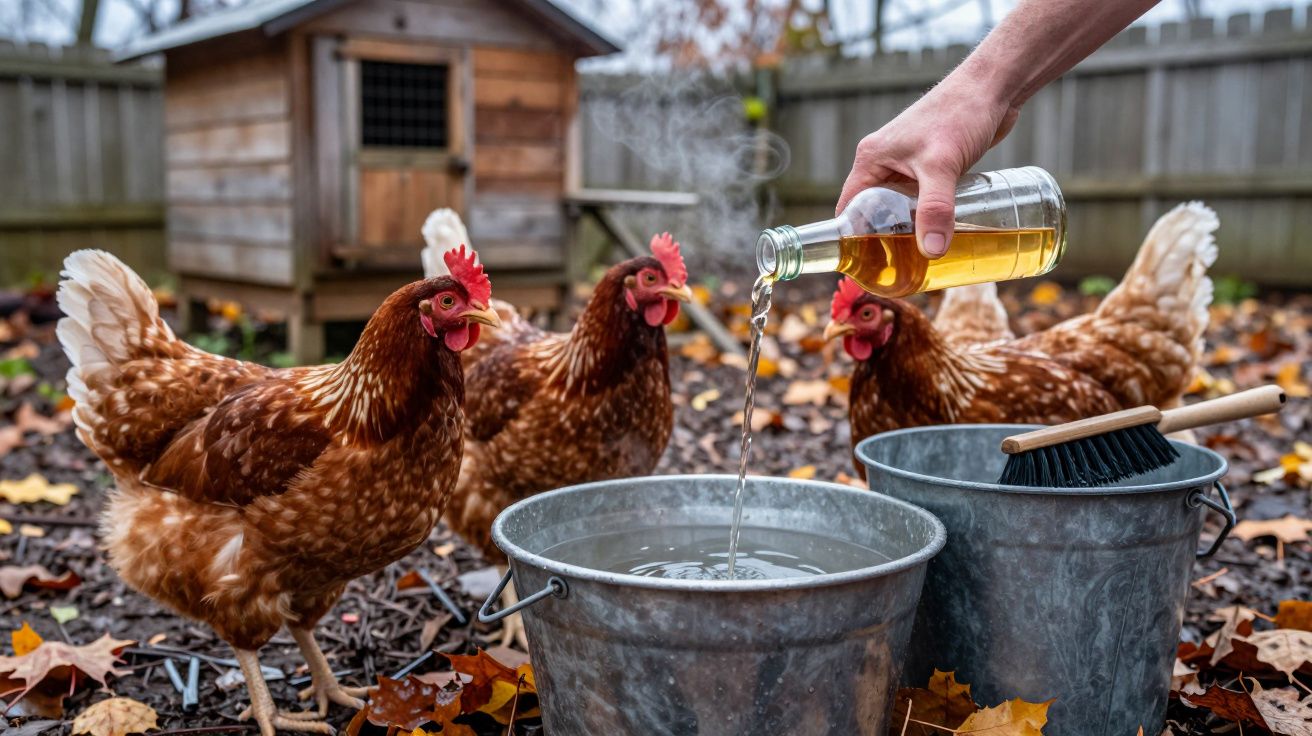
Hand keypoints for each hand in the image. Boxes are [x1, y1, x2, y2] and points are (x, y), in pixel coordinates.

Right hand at [835, 75, 1018, 257]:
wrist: (994, 87)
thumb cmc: (960, 113)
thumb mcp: (942, 165)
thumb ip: (936, 209)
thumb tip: (932, 252)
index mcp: (871, 160)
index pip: (847, 208)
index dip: (850, 239)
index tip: (863, 268)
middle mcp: (885, 163)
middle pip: (873, 213)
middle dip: (883, 242)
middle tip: (897, 272)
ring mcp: (910, 165)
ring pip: (901, 209)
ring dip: (909, 232)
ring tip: (920, 262)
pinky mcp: (933, 167)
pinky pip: (923, 201)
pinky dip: (929, 219)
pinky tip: (942, 235)